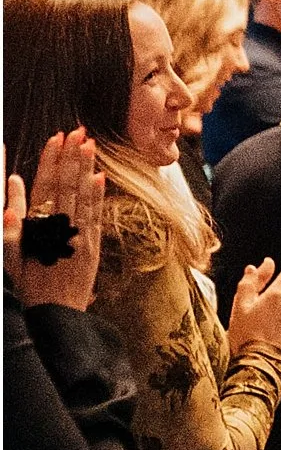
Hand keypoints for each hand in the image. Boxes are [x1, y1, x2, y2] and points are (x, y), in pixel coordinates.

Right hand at [5, 131, 105, 308]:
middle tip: (78, 132)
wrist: (55, 317)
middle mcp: (61, 231)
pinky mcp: (93, 249)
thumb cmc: (28, 287)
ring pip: (83, 197)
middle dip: (72, 157)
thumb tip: (13, 187)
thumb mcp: (11, 258)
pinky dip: (98, 196)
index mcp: (39, 231)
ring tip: (90, 144)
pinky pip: (96, 217)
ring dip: (86, 169)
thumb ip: (10, 224)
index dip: (51, 162)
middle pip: (67, 187)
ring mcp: (80, 239)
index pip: (45, 188)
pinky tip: (100, 177)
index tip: (56, 139)